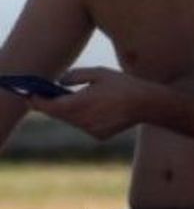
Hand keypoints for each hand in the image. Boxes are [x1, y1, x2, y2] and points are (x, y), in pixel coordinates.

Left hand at [29, 67, 157, 140]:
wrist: (148, 104)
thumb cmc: (123, 85)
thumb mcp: (99, 72)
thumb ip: (74, 76)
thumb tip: (59, 82)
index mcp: (77, 104)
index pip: (47, 106)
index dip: (36, 100)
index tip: (32, 94)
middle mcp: (81, 121)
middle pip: (58, 114)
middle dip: (54, 104)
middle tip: (52, 93)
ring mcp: (90, 130)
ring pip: (71, 120)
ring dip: (71, 110)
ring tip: (83, 98)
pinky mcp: (99, 136)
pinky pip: (85, 125)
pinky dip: (86, 117)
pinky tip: (101, 108)